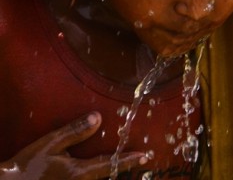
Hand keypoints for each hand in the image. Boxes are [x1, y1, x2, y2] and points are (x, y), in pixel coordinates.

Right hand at [0, 112, 146, 179]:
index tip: (145, 156)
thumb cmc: (29, 164)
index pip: (108, 165)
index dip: (128, 160)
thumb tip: (97, 118)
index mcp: (78, 172)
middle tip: (141, 161)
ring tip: (124, 165)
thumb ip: (74, 131)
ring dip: (110, 173)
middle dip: (123, 169)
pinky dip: (97, 176)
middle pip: (106, 177)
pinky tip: (100, 170)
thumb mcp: (51, 144)